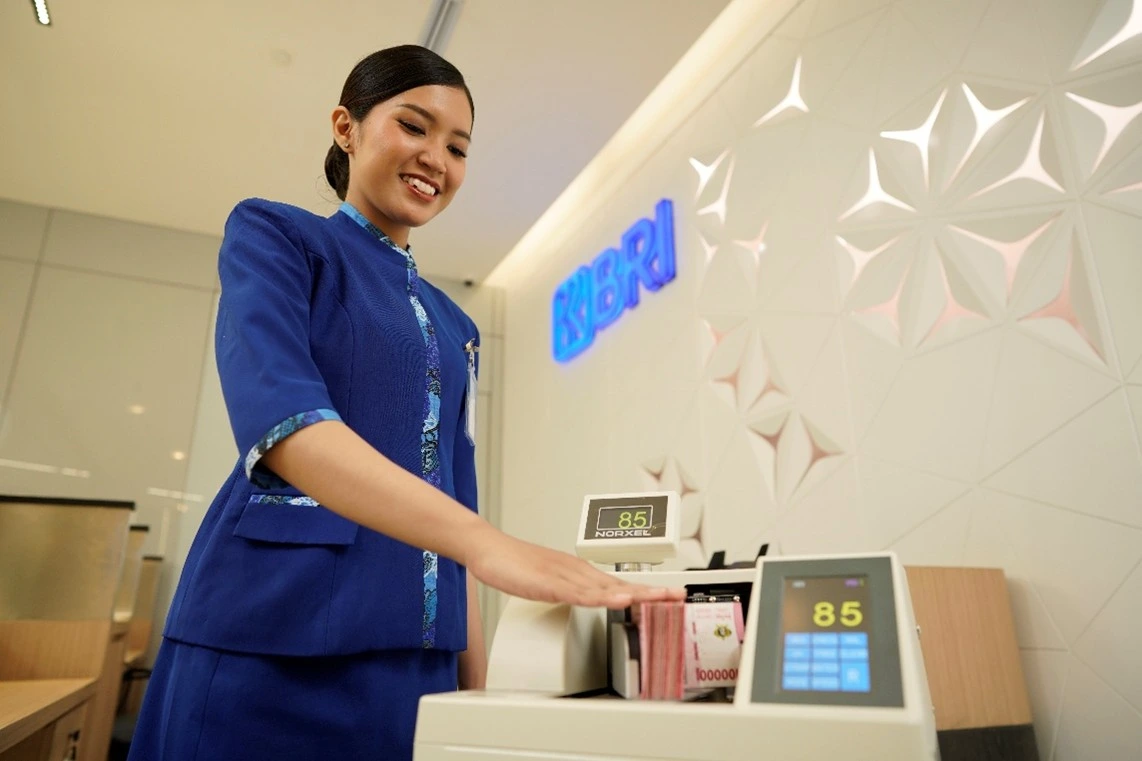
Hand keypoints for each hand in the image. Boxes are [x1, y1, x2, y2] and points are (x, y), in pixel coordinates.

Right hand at [463, 524, 685, 608]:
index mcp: (580, 573)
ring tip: (657, 598)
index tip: (669, 596)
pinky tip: (613, 600)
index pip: (619, 584)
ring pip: (604, 588)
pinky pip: (577, 593)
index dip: (646, 591)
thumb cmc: (515, 565)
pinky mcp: (547, 582)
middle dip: (651, 591)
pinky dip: (599, 598)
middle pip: (620, 584)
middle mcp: (577, 571)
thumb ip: (571, 591)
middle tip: (678, 595)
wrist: (488, 548)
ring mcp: (563, 576)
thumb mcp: (549, 583)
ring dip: (633, 593)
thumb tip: (590, 600)